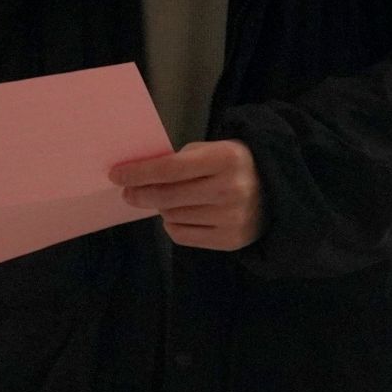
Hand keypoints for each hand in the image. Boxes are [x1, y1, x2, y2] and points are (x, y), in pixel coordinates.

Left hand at [112, 140, 262, 251]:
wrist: (275, 191)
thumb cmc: (233, 165)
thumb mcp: (212, 150)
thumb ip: (180, 161)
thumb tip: (140, 177)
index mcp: (226, 159)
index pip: (171, 168)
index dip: (139, 172)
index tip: (116, 174)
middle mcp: (230, 190)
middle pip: (168, 196)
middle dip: (140, 193)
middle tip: (128, 192)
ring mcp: (231, 219)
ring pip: (172, 216)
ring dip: (162, 208)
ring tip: (171, 199)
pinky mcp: (230, 241)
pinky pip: (182, 236)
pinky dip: (174, 225)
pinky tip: (181, 214)